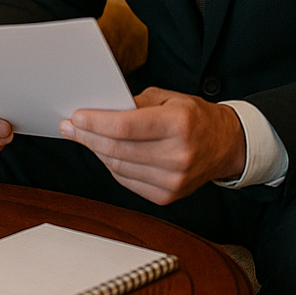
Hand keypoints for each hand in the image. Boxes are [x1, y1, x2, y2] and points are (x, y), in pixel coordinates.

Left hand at [60, 87, 245, 204]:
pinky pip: (127, 181)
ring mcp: (173, 180)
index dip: (96, 122)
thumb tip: (98, 110)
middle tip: (69, 127)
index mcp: (179, 124)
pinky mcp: (168, 196)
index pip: (126, 126)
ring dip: (96, 151)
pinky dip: (112, 166)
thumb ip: (134, 103)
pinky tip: (105, 153)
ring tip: (84, 137)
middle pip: (118, 149)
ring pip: (119, 167)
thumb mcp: (168, 98)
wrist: (226, 146)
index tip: (75, 117)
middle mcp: (178, 155)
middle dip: (88, 136)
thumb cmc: (194, 118)